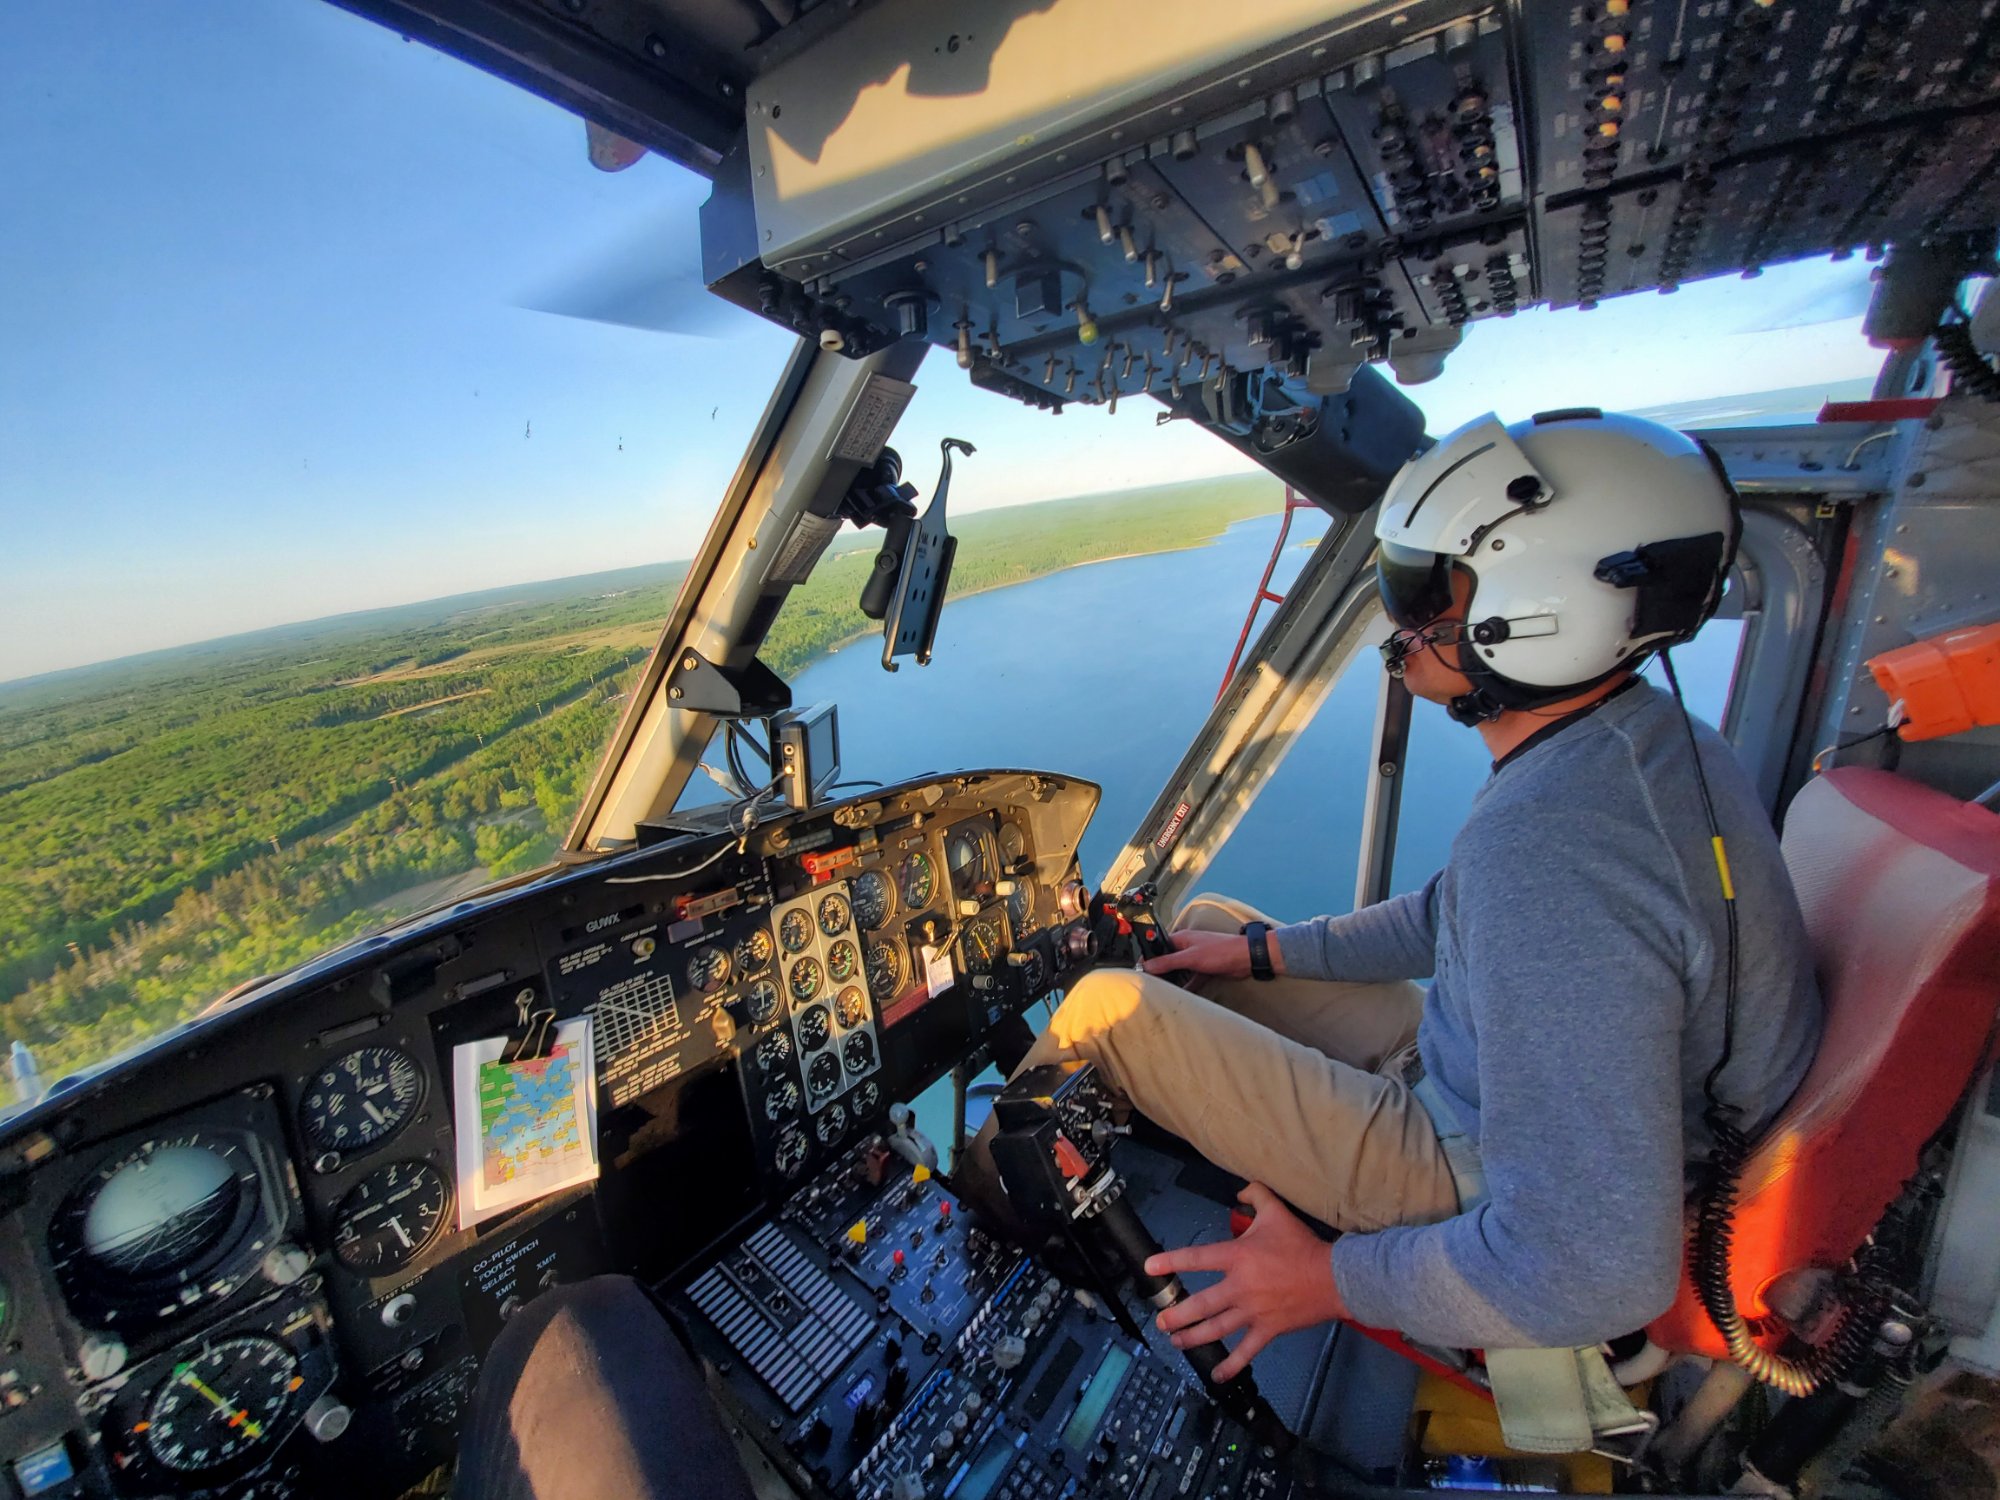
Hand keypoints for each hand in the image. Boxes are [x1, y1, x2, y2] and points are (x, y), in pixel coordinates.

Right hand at [1140, 929, 1271, 979]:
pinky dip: (1187, 986)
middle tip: (1149, 984)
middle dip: (1160, 971)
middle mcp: (1187, 947)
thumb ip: (1168, 962)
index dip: (1149, 958)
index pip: (1159, 947)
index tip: (1140, 970)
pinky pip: (1192, 979)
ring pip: (1180, 971)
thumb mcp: (1190, 957)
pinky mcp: (1205, 969)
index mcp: (1181, 938)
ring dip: (1174, 980)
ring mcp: (1196, 958)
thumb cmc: (1220, 951)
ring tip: (1161, 992)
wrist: (1245, 958)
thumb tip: (1147, 965)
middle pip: (1168, 960)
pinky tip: (1180, 996)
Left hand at [1144, 1184, 1345, 1381]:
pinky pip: (1246, 1352)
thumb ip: (1256, 1195)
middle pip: (1200, 1304)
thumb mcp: (1277, 1212)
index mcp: (1238, 1257)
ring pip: (1216, 1329)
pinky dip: (1231, 1366)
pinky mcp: (1268, 1330)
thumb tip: (1240, 1189)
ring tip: (1175, 1341)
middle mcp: (1240, 1286)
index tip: (1149, 1267)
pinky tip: (1217, 1376)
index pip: (1197, 1258)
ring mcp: (1252, 1311)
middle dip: (1176, 1315)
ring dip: (1192, 1338)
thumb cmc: (1302, 1245)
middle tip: (1161, 1320)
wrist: (1333, 1278)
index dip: (1171, 1261)